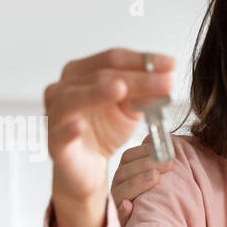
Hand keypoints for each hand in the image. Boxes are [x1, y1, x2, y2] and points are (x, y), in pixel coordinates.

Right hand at [43, 47, 175, 206]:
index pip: (113, 59)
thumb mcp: (130, 109)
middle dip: (136, 78)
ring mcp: (56, 114)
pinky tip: (80, 126)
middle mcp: (64, 87)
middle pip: (100, 75)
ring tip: (120, 88)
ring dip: (97, 93)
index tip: (172, 64)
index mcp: (82, 73)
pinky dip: (69, 129)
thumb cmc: (104, 131)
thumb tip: (166, 81)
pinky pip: (59, 133)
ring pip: (75, 98)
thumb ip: (144, 94)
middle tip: (166, 83)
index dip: (143, 60)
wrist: (88, 167)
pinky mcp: (55, 143)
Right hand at [111, 138, 175, 226]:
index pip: (128, 158)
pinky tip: (128, 206)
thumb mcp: (151, 184)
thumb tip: (163, 142)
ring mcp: (114, 207)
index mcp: (124, 176)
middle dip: (146, 165)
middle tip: (168, 162)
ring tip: (155, 177)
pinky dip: (122, 212)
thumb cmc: (150, 206)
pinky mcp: (117, 226)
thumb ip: (153, 165)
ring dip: (137, 184)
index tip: (161, 146)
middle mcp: (117, 189)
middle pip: (125, 173)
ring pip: (121, 193)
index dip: (143, 151)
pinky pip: (116, 219)